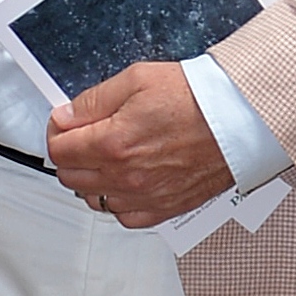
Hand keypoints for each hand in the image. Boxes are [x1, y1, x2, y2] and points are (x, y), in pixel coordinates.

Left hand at [46, 62, 231, 228]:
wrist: (239, 118)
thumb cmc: (197, 98)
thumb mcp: (136, 79)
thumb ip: (93, 101)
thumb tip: (67, 116)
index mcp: (113, 143)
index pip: (59, 150)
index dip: (56, 132)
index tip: (65, 122)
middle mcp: (126, 175)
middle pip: (71, 177)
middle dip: (70, 154)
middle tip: (83, 136)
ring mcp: (144, 196)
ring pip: (94, 199)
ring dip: (92, 179)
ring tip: (107, 156)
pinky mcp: (165, 207)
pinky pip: (125, 216)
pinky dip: (119, 201)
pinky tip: (127, 180)